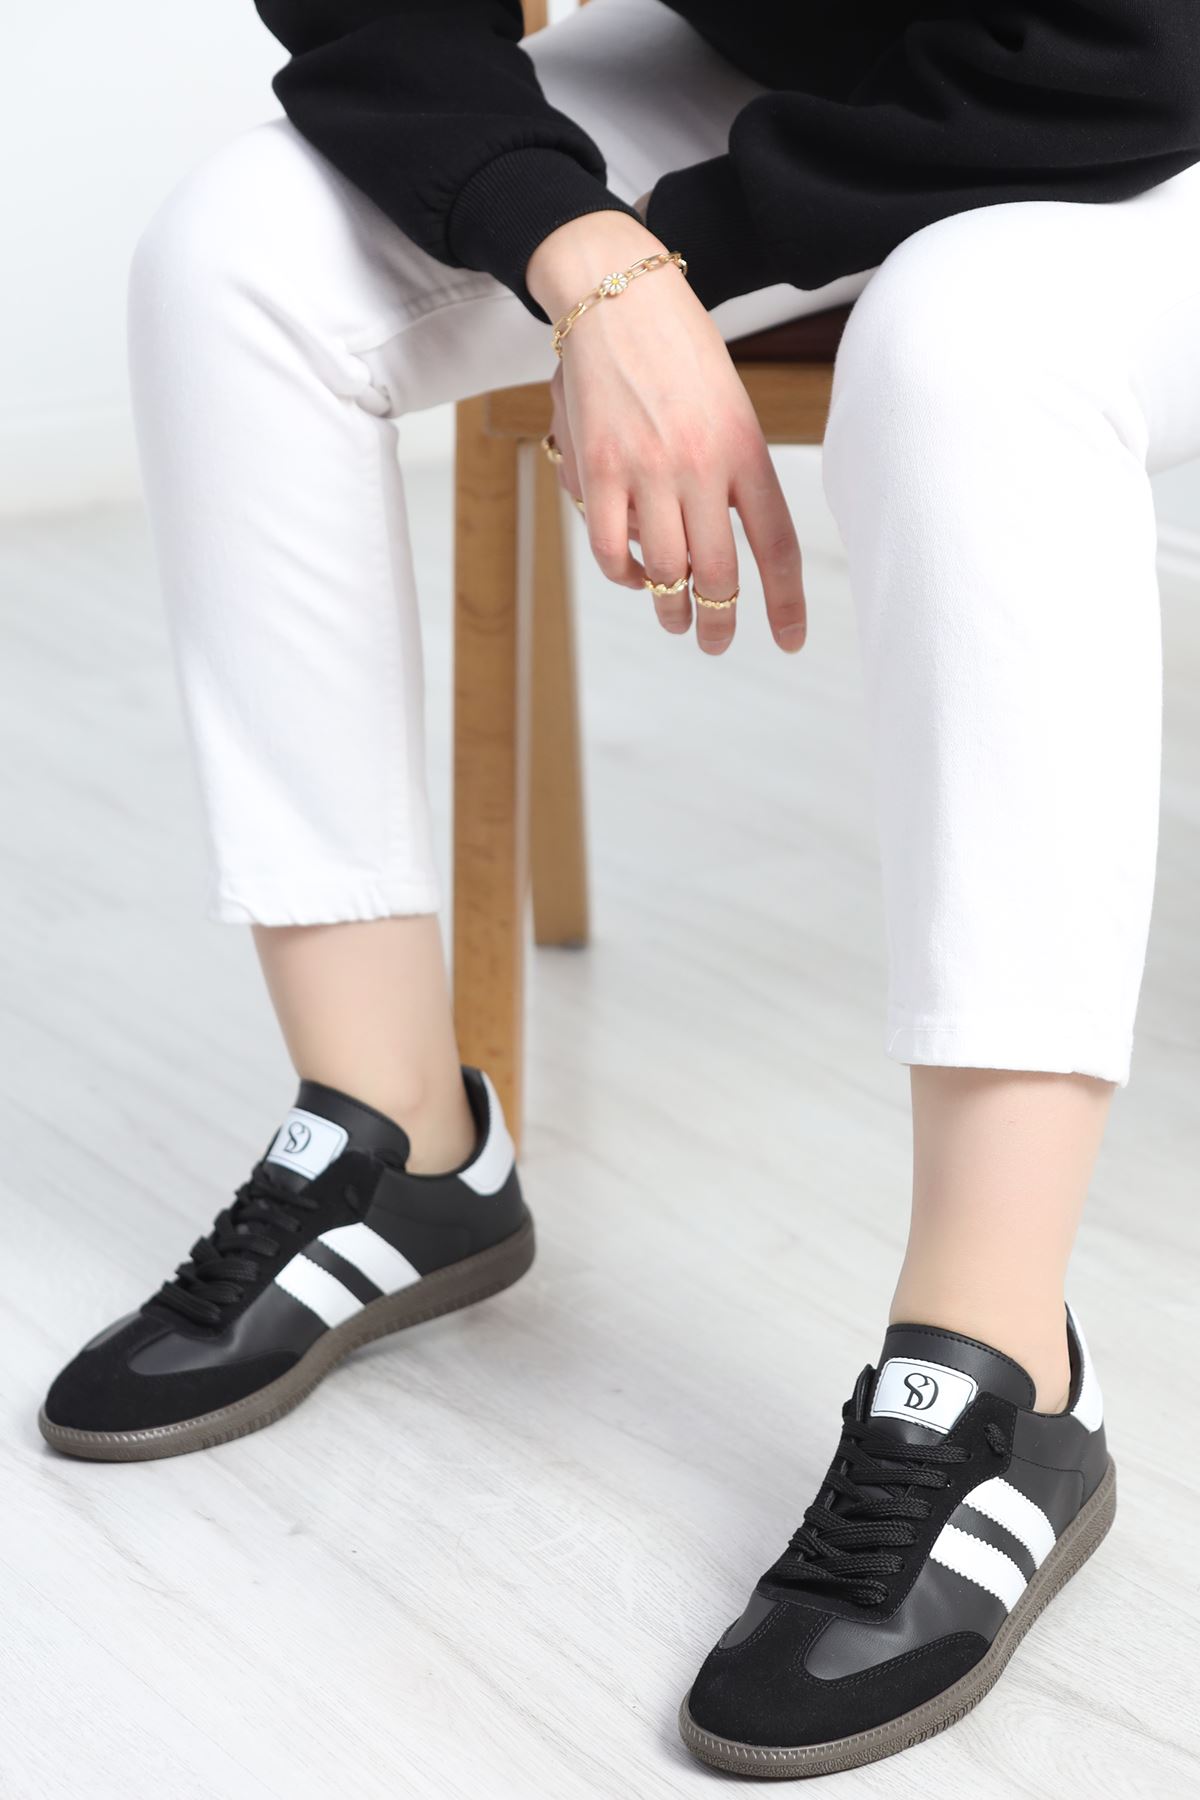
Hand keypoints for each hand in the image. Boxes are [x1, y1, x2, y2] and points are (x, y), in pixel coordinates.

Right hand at [527, 214, 805, 655]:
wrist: (616, 293)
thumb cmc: (676, 348)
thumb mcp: (730, 404)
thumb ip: (732, 472)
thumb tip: (715, 544)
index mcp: (746, 448)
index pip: (777, 545)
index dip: (785, 604)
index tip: (788, 642)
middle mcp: (702, 465)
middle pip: (720, 574)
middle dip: (720, 624)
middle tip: (715, 642)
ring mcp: (649, 470)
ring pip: (666, 571)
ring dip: (670, 608)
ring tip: (674, 621)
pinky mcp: (599, 469)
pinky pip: (612, 550)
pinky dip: (624, 574)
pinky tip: (633, 573)